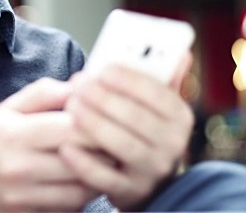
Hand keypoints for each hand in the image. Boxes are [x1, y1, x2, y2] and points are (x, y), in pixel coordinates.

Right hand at [0, 78, 98, 211]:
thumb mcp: (10, 108)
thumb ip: (46, 93)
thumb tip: (82, 85)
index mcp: (16, 134)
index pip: (71, 128)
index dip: (98, 122)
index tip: (110, 116)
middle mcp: (19, 167)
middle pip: (81, 159)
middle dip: (105, 148)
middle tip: (118, 139)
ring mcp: (24, 196)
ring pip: (81, 189)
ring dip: (100, 175)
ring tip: (106, 160)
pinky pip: (70, 207)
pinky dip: (84, 194)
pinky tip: (85, 179)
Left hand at [60, 54, 194, 209]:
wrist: (148, 182)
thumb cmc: (145, 131)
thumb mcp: (159, 107)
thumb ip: (164, 81)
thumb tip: (180, 54)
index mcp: (179, 117)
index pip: (157, 93)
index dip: (127, 79)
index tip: (101, 69)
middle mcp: (172, 145)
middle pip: (136, 117)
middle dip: (103, 98)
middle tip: (78, 85)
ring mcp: (152, 170)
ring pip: (121, 144)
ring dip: (93, 124)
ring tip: (71, 107)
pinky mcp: (131, 192)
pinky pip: (105, 177)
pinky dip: (84, 163)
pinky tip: (65, 147)